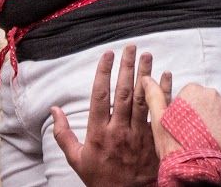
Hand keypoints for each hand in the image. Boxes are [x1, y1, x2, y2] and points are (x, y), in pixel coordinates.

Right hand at [50, 45, 162, 186]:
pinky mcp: (154, 141)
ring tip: (147, 55)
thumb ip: (63, 134)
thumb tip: (54, 109)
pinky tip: (166, 76)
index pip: (101, 96)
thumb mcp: (76, 159)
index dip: (104, 72)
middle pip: (124, 92)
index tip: (108, 54)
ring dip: (145, 75)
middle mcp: (119, 131)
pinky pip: (160, 113)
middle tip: (130, 47)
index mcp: (98, 133)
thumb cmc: (101, 180)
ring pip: (143, 99)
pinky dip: (165, 93)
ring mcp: (138, 135)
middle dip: (127, 67)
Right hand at [141, 78, 220, 169]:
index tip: (187, 123)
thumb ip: (154, 95)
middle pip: (210, 101)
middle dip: (206, 114)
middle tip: (198, 133)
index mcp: (193, 90)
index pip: (194, 95)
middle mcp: (212, 94)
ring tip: (210, 138)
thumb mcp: (159, 118)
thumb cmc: (173, 144)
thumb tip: (146, 78)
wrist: (193, 169)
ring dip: (219, 121)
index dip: (190, 110)